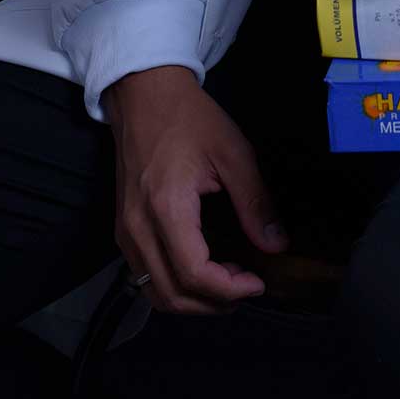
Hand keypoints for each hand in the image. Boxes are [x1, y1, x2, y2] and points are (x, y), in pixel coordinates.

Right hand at [105, 66, 286, 311]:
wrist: (145, 94)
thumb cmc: (189, 118)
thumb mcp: (232, 151)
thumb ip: (255, 201)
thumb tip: (276, 244)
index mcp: (166, 208)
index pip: (194, 274)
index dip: (229, 290)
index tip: (258, 282)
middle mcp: (138, 228)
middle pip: (172, 295)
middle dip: (214, 303)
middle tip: (247, 287)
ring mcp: (126, 231)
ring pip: (154, 293)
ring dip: (193, 301)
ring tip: (228, 283)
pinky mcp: (123, 229)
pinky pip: (145, 275)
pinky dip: (174, 286)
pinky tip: (202, 270)